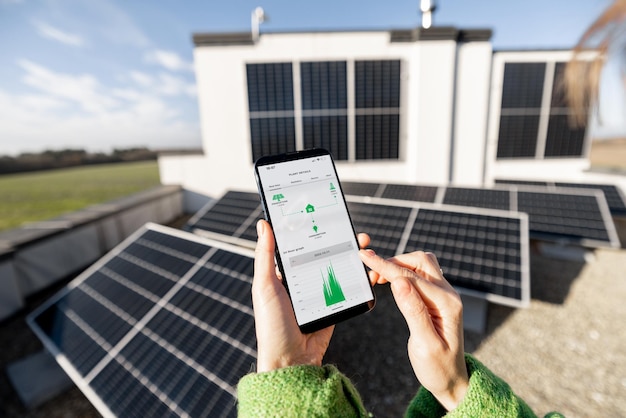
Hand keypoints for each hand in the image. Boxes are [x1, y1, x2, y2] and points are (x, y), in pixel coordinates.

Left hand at [252, 222, 371, 372]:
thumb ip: (265, 256)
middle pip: (322, 253)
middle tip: (351, 228)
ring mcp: (318, 293)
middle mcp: (301, 281)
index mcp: (283, 274)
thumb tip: (263, 224)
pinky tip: (366, 267)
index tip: (323, 214)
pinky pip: (346, 287)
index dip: (310, 230)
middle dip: (338, 239)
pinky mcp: (333, 305)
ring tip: (362, 243)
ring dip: (351, 255)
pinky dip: (357, 277)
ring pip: (337, 267)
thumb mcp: (264, 287)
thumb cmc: (271, 325)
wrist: (292, 362)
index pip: (298, 245)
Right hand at [359, 249, 468, 410]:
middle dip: (393, 262)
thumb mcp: (425, 344)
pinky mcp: (437, 298)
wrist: (451, 379)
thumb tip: (399, 283)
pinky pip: (420, 275)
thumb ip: (413, 311)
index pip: (411, 277)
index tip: (365, 256)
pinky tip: (390, 282)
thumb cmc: (438, 367)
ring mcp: (444, 294)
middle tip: (370, 274)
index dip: (386, 266)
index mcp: (447, 304)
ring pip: (420, 265)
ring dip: (399, 265)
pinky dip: (403, 272)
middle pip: (420, 261)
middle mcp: (448, 294)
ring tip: (378, 278)